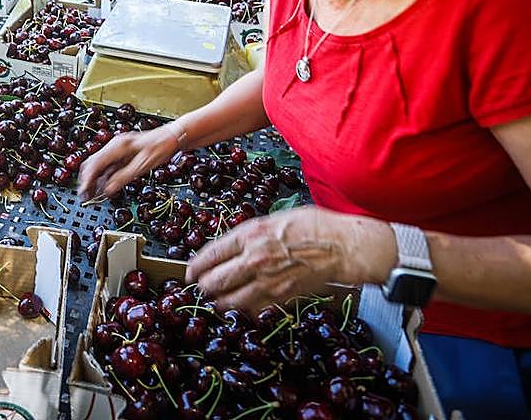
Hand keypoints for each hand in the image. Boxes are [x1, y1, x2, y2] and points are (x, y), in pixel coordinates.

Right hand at [78, 124, 178, 199]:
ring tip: (92, 194)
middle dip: (87, 180)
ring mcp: (117, 149)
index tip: (84, 192)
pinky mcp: (122, 154)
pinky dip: (103, 177)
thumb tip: (108, 189)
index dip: (87, 179)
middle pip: (92, 163)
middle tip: (85, 196)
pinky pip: (108, 166)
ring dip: (94, 179)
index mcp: (118, 146)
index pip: (95, 163)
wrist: (172, 137)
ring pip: (98, 165)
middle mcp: (114, 146)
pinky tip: (104, 187)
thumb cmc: (161, 147)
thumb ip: (124, 177)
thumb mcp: (143, 165)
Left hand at [185, 206, 392, 311]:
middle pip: (212, 282)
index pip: (209, 255)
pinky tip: (241, 306)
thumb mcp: (271, 219)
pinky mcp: (280, 299)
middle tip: (201, 286)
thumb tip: (230, 247)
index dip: (195, 266)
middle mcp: (253, 260)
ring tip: (216, 299)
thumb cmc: (312, 226)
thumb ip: (248, 235)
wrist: (341, 247)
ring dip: (218, 302)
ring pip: (228, 302)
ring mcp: (266, 282)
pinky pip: (252, 311)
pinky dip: (243, 311)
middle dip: (202, 286)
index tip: (189, 272)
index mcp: (248, 235)